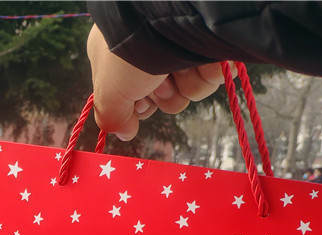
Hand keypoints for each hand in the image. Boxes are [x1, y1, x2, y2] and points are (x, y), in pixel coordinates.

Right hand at [86, 24, 224, 139]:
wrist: (171, 14)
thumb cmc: (133, 49)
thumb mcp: (110, 89)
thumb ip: (111, 115)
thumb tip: (123, 132)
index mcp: (118, 55)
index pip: (130, 96)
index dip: (138, 105)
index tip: (140, 103)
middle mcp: (149, 50)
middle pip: (163, 97)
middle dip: (164, 96)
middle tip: (160, 82)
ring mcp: (180, 47)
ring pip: (189, 90)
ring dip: (186, 85)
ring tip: (181, 66)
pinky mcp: (209, 47)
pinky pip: (211, 77)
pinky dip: (208, 73)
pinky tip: (202, 58)